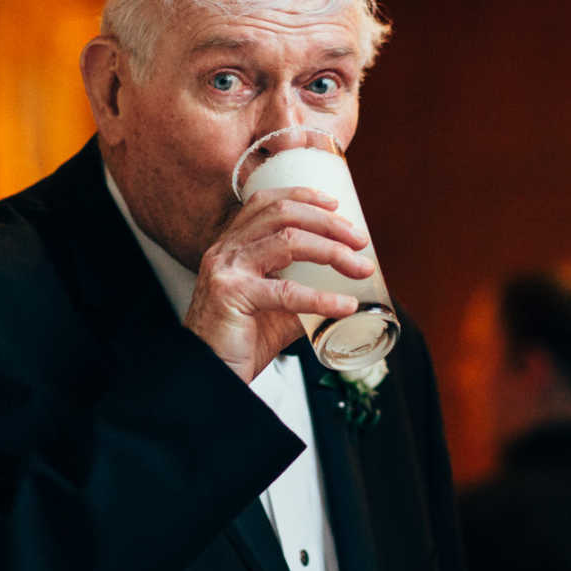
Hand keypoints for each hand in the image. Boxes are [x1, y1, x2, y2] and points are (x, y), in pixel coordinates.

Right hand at [184, 186, 374, 381]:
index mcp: (232, 246)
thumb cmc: (238, 342)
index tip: (336, 205)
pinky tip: (345, 305)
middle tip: (360, 241)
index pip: (266, 203)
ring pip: (288, 241)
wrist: (209, 374)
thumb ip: (303, 295)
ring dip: (332, 251)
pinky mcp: (232, 295)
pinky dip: (322, 298)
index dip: (302, 196)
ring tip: (360, 268)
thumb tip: (345, 293)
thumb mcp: (276, 310)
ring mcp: (226, 269)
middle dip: (328, 223)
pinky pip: (286, 291)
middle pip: (282, 214)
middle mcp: (226, 250)